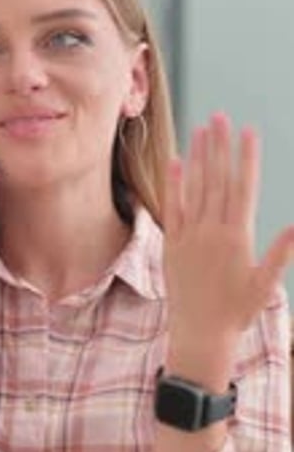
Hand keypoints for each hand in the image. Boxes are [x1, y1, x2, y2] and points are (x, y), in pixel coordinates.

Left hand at [162, 113, 293, 369]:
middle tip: (220, 117)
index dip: (246, 157)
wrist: (199, 334)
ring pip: (194, 189)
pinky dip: (174, 185)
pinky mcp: (172, 245)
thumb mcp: (264, 285)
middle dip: (220, 146)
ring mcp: (189, 237)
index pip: (242, 188)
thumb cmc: (236, 313)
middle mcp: (211, 232)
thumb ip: (279, 254)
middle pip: (217, 180)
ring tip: (202, 129)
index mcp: (236, 238)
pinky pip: (172, 209)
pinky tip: (176, 161)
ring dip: (199, 157)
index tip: (249, 131)